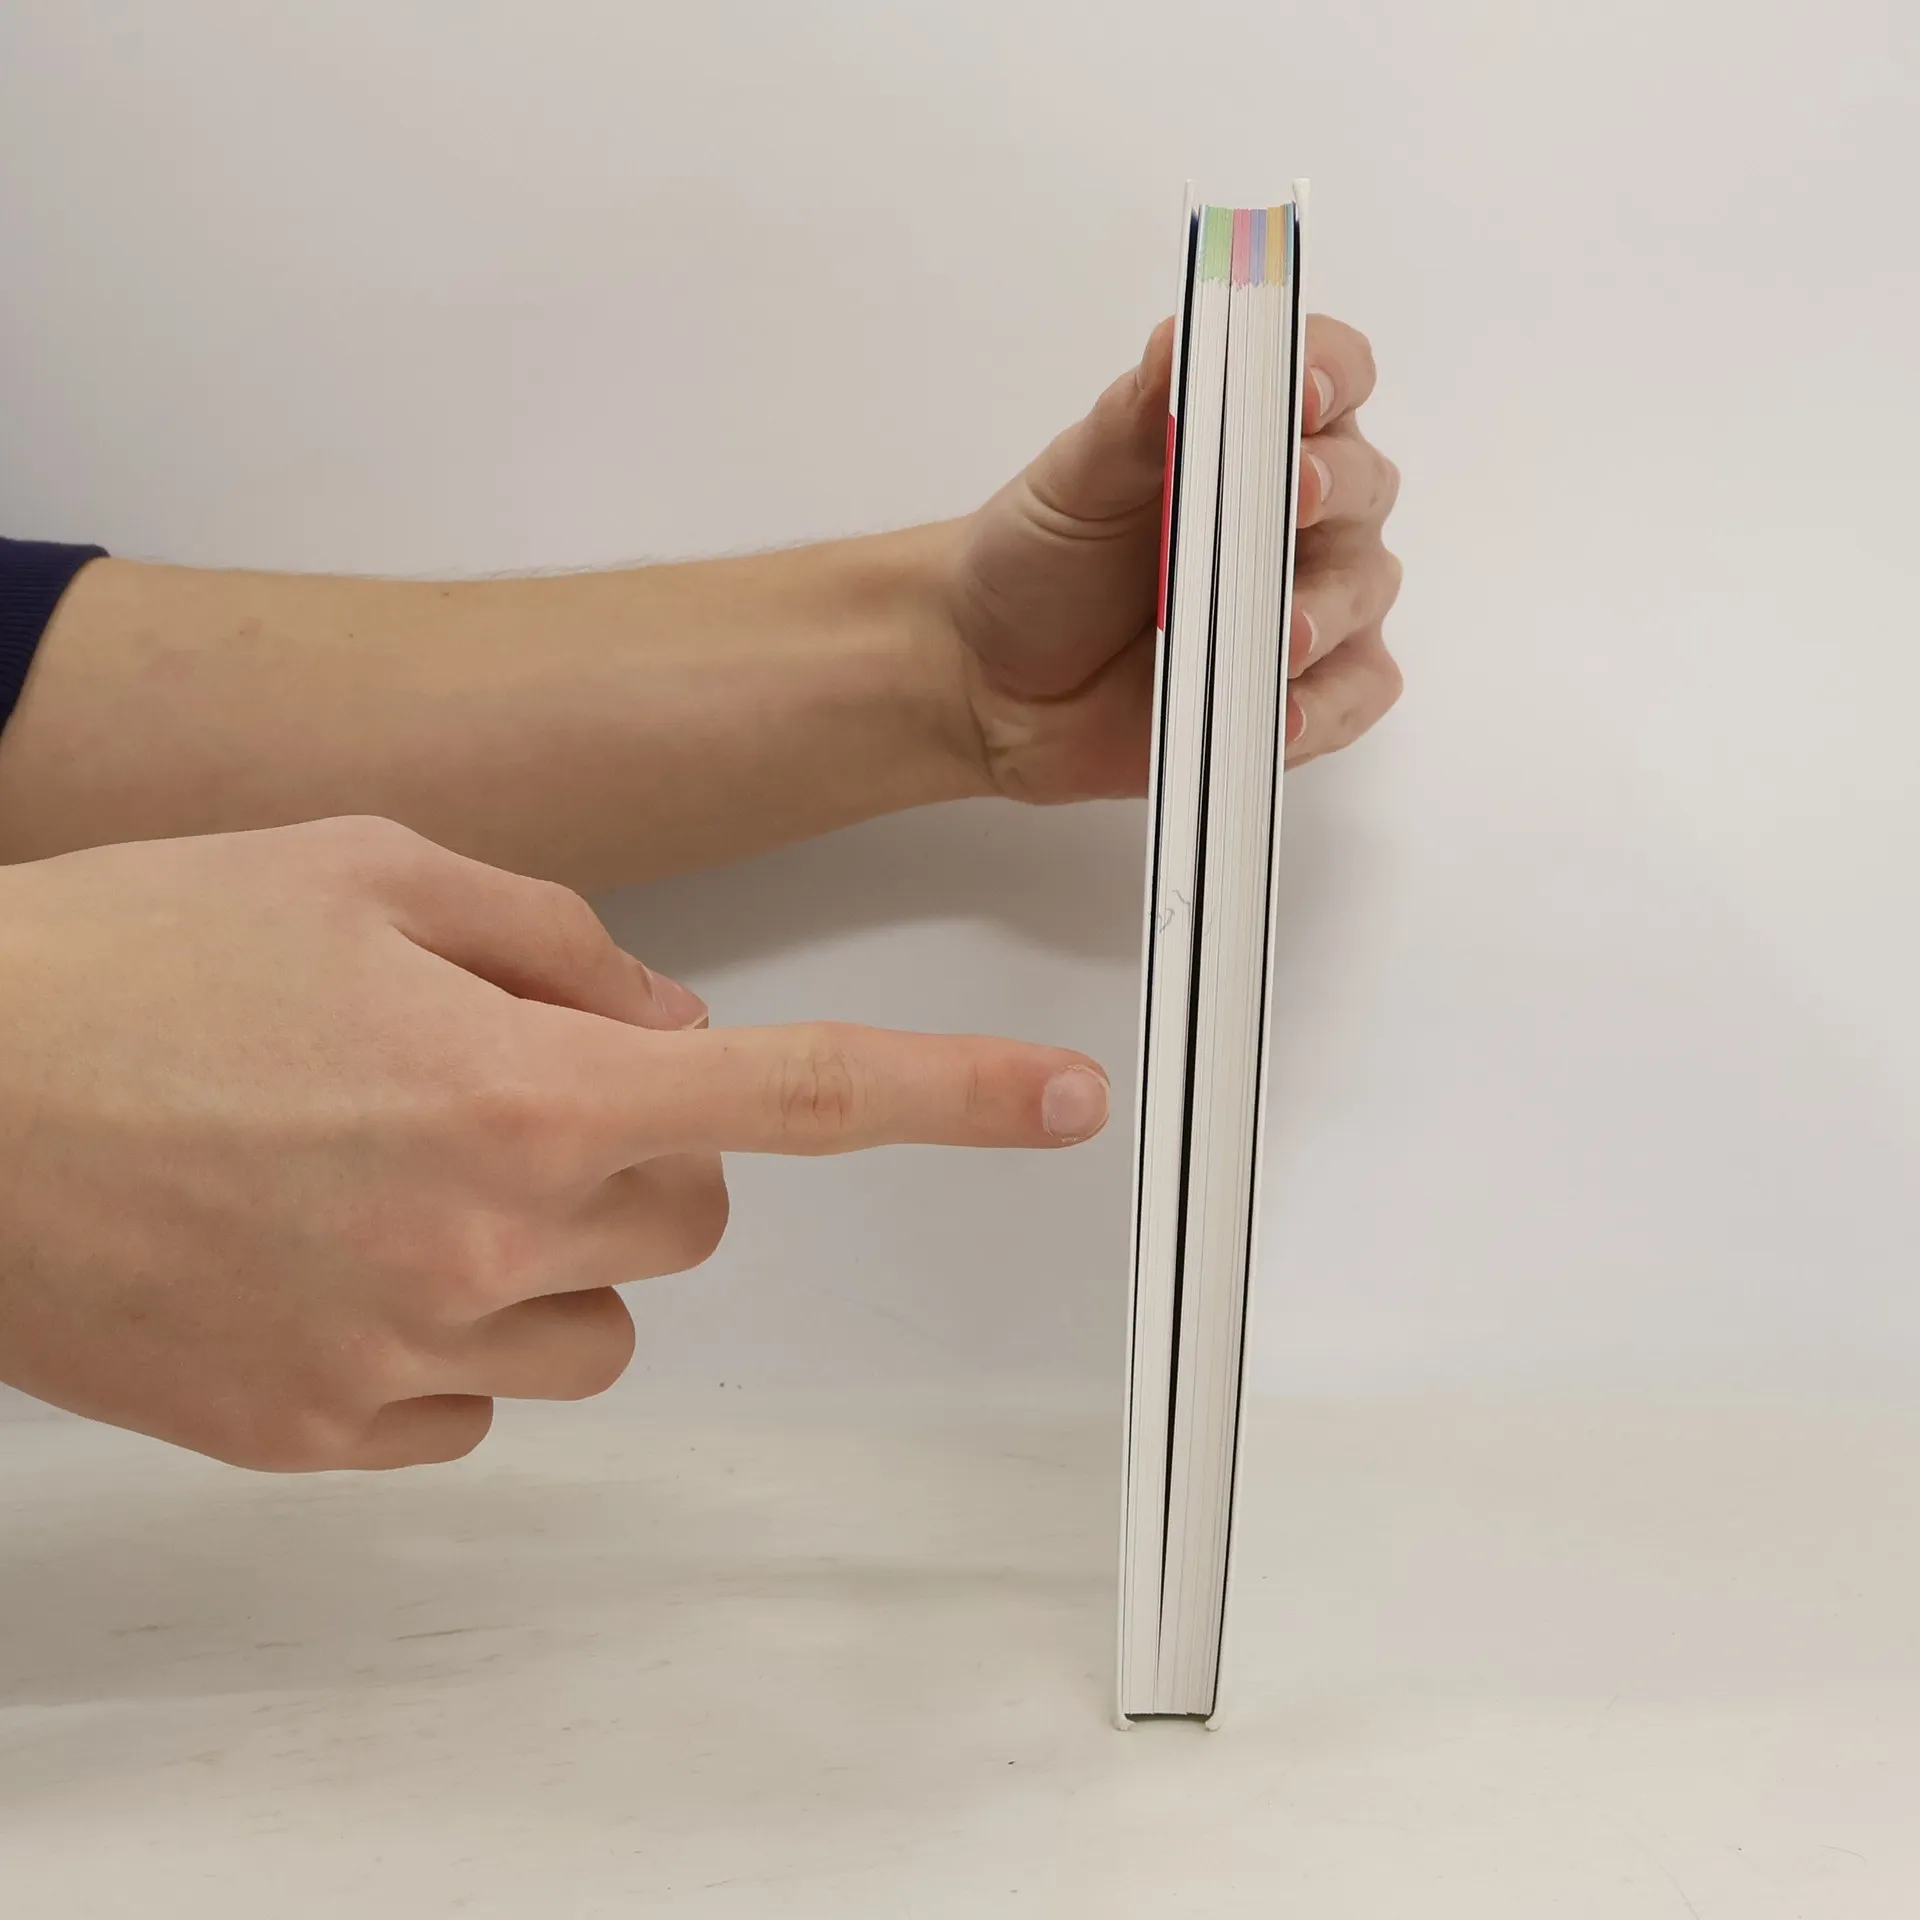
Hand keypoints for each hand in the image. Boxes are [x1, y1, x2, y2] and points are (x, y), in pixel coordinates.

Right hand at [0, 818, 1109, 1469]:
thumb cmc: (137, 960)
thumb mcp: (371, 870)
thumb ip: (563, 943)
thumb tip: (672, 1023)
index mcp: (517, 1087)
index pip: (789, 1095)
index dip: (947, 1096)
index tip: (1062, 1103)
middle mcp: (482, 1241)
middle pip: (697, 1213)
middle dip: (644, 1144)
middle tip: (510, 1084)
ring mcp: (402, 1356)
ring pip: (602, 1317)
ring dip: (555, 1241)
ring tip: (403, 1164)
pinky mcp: (322, 1434)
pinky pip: (482, 1393)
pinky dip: (455, 1323)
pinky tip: (339, 1246)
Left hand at [947, 315, 1402, 799]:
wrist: (996, 677)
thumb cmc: (1043, 562)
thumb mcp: (1074, 481)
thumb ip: (1134, 417)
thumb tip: (1179, 339)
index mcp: (1258, 433)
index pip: (1332, 375)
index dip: (1326, 374)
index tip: (1295, 391)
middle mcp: (1304, 513)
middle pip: (1363, 483)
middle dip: (1333, 488)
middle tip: (1295, 497)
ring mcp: (1313, 604)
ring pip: (1363, 593)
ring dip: (1327, 608)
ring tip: (1282, 633)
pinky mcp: (1304, 693)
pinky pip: (1351, 695)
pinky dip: (1325, 705)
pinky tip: (1279, 713)